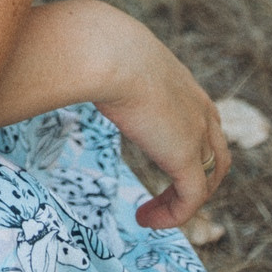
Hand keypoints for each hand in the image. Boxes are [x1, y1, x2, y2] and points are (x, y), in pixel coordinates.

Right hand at [97, 32, 229, 231]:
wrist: (108, 54)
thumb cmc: (95, 50)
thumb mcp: (105, 57)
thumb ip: (95, 68)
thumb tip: (55, 64)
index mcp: (182, 84)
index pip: (201, 120)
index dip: (187, 143)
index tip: (155, 154)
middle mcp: (198, 109)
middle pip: (217, 154)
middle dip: (196, 178)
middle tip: (167, 196)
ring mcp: (197, 134)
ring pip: (209, 179)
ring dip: (183, 200)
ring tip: (153, 215)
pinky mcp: (186, 159)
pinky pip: (190, 198)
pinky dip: (172, 215)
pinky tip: (145, 220)